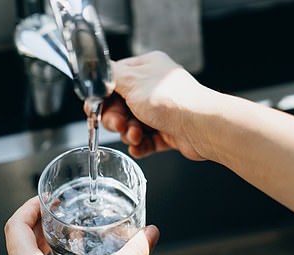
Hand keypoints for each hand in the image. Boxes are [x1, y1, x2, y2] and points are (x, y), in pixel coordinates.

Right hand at [101, 51, 220, 160]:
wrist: (200, 126)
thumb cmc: (170, 100)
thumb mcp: (131, 81)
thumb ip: (109, 76)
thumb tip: (97, 73)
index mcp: (146, 68)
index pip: (113, 81)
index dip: (102, 97)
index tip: (92, 110)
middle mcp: (153, 88)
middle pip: (120, 106)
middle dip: (115, 119)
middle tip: (119, 125)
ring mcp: (161, 111)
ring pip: (131, 125)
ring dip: (129, 133)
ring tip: (136, 136)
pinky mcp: (168, 132)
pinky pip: (146, 141)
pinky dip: (140, 146)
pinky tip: (138, 148)